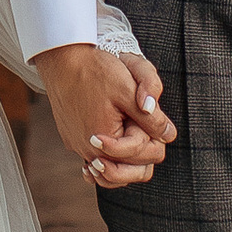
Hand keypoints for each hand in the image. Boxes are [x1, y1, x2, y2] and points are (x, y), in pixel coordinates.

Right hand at [32, 41, 175, 192]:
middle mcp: (89, 151)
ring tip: (134, 139)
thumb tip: (169, 136)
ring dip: (126, 157)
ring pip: (112, 169)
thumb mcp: (128, 90)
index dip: (153, 135)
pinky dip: (108, 155)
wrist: (62, 60)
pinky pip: (96, 158)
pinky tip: (114, 145)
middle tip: (143, 127)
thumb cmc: (95, 71)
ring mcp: (78, 147)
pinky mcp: (72, 140)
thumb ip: (151, 118)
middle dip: (142, 151)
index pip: (144, 155)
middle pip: (129, 170)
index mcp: (105, 142)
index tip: (147, 114)